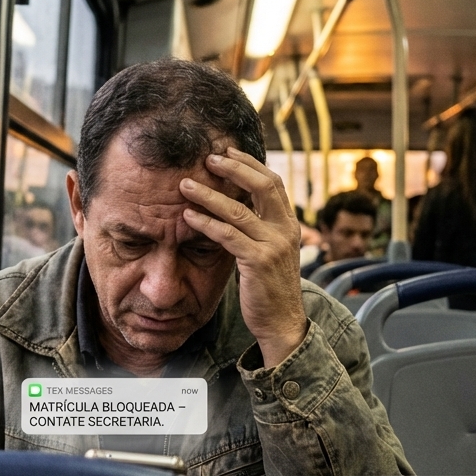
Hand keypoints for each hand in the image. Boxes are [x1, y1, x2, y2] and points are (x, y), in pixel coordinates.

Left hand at [180, 148, 306, 366]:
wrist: (282, 324)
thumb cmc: (269, 290)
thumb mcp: (270, 253)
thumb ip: (258, 230)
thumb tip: (236, 208)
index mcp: (290, 225)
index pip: (273, 183)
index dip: (251, 164)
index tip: (229, 151)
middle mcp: (286, 230)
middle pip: (263, 185)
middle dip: (234, 167)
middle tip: (208, 157)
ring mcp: (274, 245)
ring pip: (239, 210)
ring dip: (209, 194)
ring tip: (185, 185)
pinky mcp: (258, 262)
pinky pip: (227, 236)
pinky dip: (206, 223)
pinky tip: (188, 216)